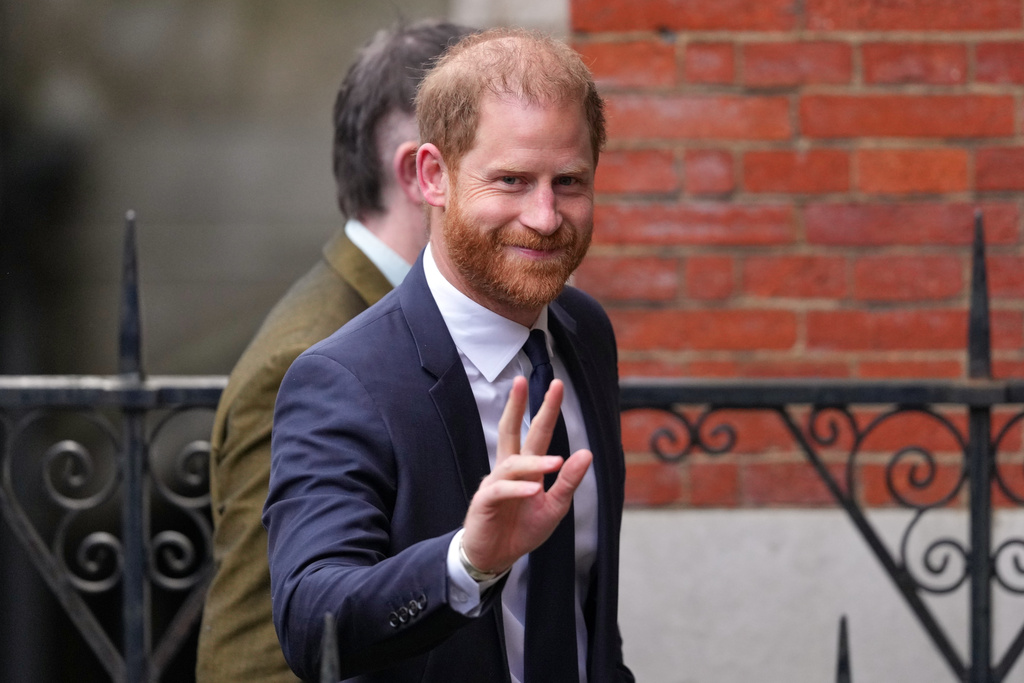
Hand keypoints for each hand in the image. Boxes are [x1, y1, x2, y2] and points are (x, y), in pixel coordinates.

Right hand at [460, 375, 592, 573]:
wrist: (497, 557)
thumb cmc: (522, 529)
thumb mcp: (555, 506)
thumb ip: (568, 481)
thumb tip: (586, 453)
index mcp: (525, 468)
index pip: (536, 432)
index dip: (545, 410)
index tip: (555, 386)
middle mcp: (508, 469)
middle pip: (510, 430)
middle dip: (516, 405)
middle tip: (522, 381)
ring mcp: (494, 483)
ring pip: (513, 464)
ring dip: (536, 463)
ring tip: (556, 463)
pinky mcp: (485, 501)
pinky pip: (501, 490)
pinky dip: (518, 489)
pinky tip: (533, 490)